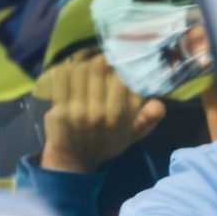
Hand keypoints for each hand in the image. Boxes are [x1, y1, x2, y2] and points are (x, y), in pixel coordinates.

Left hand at [34, 49, 164, 172]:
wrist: (75, 159)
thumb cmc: (107, 141)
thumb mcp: (134, 134)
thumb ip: (149, 118)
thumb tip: (158, 103)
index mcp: (119, 116)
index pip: (120, 78)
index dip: (119, 64)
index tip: (118, 59)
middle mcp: (98, 113)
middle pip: (97, 69)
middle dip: (99, 58)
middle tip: (101, 56)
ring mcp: (76, 111)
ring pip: (78, 70)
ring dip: (82, 60)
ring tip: (86, 59)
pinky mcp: (58, 111)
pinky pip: (60, 80)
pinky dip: (64, 68)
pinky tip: (69, 66)